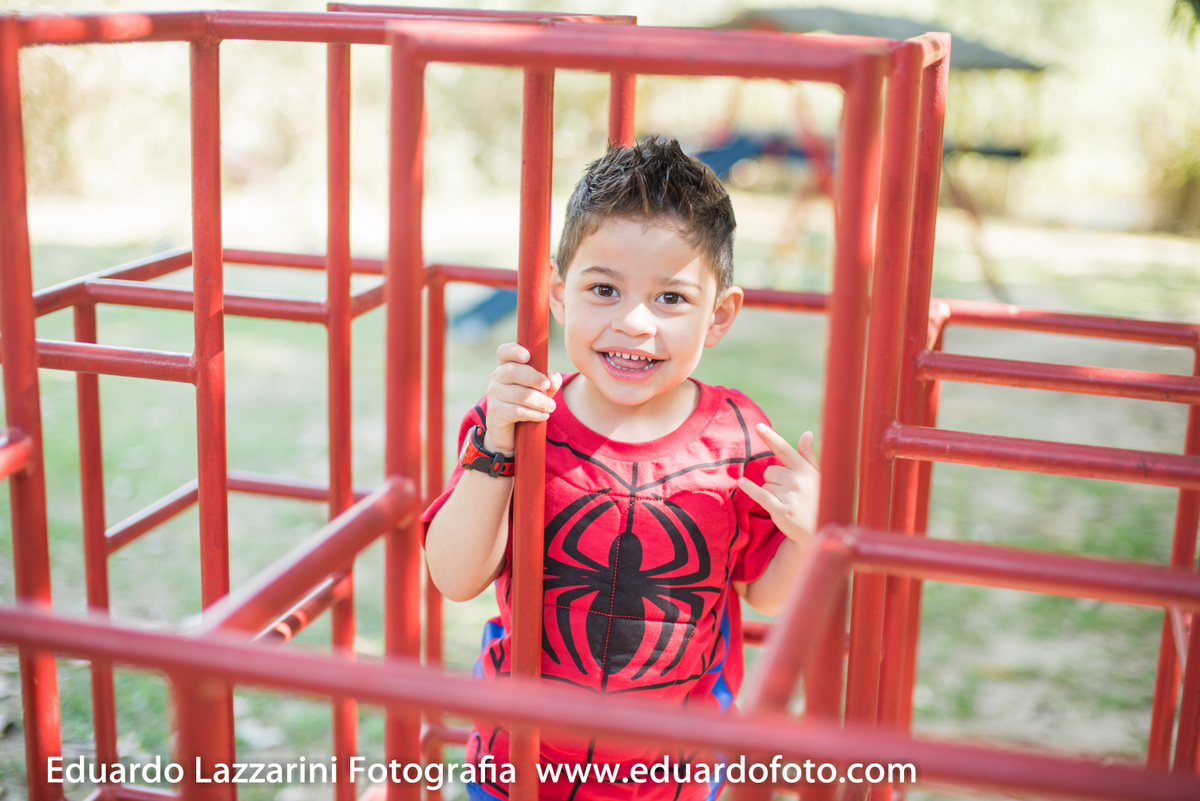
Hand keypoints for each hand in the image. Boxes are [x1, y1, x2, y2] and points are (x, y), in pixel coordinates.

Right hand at [484, 343, 562, 454]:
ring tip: (551, 407)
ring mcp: (494, 396)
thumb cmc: (527, 403)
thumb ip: (549, 381)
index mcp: (506, 366)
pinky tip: (543, 416)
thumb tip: (553, 378)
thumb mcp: (541, 390)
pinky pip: (517, 411)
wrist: (510, 433)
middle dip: (534, 378)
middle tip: (547, 386)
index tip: (527, 356)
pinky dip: (534, 413)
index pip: (504, 352)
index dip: (514, 351)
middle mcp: (497, 378)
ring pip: (518, 394)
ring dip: (539, 400)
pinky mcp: (496, 413)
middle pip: (513, 371)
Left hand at [737, 424, 819, 544]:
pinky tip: (741, 483)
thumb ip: (808, 455)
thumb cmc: (817, 499)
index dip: (771, 437)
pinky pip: (761, 494)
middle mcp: (797, 479)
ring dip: (770, 493)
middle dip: (773, 480)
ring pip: (765, 484)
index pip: (785, 449)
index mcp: (805, 469)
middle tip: (787, 493)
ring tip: (786, 502)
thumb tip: (806, 433)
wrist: (820, 530)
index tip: (758, 426)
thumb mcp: (817, 476)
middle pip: (769, 471)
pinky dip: (750, 488)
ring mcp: (790, 495)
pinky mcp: (781, 510)